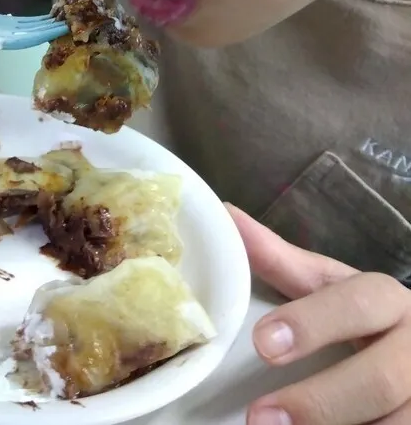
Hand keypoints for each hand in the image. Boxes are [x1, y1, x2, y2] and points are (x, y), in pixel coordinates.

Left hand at [227, 205, 410, 424]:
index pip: (358, 305)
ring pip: (396, 424)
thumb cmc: (365, 317)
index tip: (262, 344)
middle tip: (259, 417)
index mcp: (389, 301)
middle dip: (319, 402)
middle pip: (379, 380)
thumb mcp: (329, 286)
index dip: (311, 324)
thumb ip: (280, 259)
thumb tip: (226, 216)